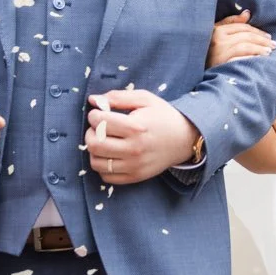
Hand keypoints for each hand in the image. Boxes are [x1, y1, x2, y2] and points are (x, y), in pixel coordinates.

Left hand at [86, 89, 201, 184]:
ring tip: (103, 141)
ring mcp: (134, 166)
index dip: (94, 115)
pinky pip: (106, 176)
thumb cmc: (163, 115)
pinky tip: (110, 155)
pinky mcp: (135, 177)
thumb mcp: (144, 99)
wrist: (185, 139)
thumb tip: (92, 100)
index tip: (99, 113)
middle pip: (94, 144)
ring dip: (94, 150)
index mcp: (136, 127)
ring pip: (96, 163)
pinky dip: (103, 166)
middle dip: (90, 133)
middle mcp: (134, 149)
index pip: (99, 122)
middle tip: (98, 128)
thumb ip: (118, 97)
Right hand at [207, 11, 275, 68]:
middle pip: (246, 36)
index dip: (257, 31)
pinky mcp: (220, 66)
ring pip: (245, 47)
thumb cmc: (205, 52)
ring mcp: (219, 53)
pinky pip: (240, 60)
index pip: (242, 28)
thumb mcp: (214, 34)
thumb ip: (230, 23)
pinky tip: (259, 60)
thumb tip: (248, 13)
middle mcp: (217, 40)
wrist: (192, 71)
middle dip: (262, 39)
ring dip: (259, 48)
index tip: (268, 36)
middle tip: (274, 45)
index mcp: (216, 30)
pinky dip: (251, 59)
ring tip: (269, 52)